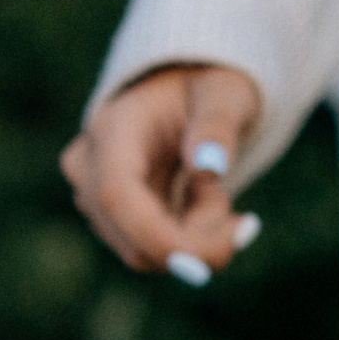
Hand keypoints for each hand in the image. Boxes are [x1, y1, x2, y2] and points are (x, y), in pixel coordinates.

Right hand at [59, 63, 261, 281]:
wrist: (184, 90)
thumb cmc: (206, 87)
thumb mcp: (225, 93)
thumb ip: (218, 124)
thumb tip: (209, 165)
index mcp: (112, 129)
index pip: (117, 196)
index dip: (162, 236)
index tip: (224, 247)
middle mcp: (89, 167)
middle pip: (133, 240)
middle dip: (198, 243)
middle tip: (248, 223)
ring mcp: (94, 197)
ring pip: (146, 253)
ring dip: (196, 235)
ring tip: (213, 185)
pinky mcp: (109, 219)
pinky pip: (152, 250)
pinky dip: (188, 237)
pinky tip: (198, 197)